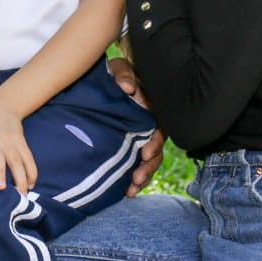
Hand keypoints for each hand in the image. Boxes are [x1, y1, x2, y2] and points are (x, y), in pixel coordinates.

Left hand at [0, 99, 36, 191]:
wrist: (4, 106)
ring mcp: (10, 141)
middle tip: (1, 188)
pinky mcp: (22, 143)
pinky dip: (31, 173)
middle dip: (0, 172)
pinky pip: (29, 159)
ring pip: (17, 160)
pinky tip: (31, 186)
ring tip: (22, 194)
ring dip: (21, 177)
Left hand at [105, 56, 167, 196]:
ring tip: (132, 189)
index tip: (145, 152)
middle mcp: (150, 125)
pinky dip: (135, 180)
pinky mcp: (130, 148)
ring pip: (149, 161)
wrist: (102, 82)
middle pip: (156, 149)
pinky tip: (128, 192)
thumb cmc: (114, 74)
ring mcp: (141, 138)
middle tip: (137, 176)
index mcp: (152, 109)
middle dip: (149, 166)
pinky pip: (138, 166)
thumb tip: (128, 88)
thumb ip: (124, 74)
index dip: (155, 143)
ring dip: (143, 176)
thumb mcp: (118, 68)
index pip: (159, 129)